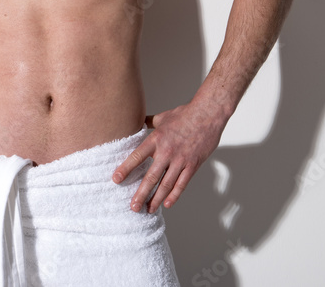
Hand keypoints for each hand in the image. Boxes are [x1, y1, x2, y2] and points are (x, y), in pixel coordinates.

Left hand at [112, 101, 226, 213]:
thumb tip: (136, 122)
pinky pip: (182, 184)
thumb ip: (148, 123)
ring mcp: (180, 160)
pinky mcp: (193, 165)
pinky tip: (166, 204)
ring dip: (156, 199)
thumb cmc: (184, 114)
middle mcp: (167, 152)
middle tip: (133, 207)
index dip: (126, 169)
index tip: (116, 180)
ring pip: (166, 184)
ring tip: (148, 209)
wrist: (208, 114)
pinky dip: (174, 196)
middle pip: (151, 177)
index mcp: (156, 139)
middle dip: (141, 193)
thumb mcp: (162, 118)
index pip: (137, 157)